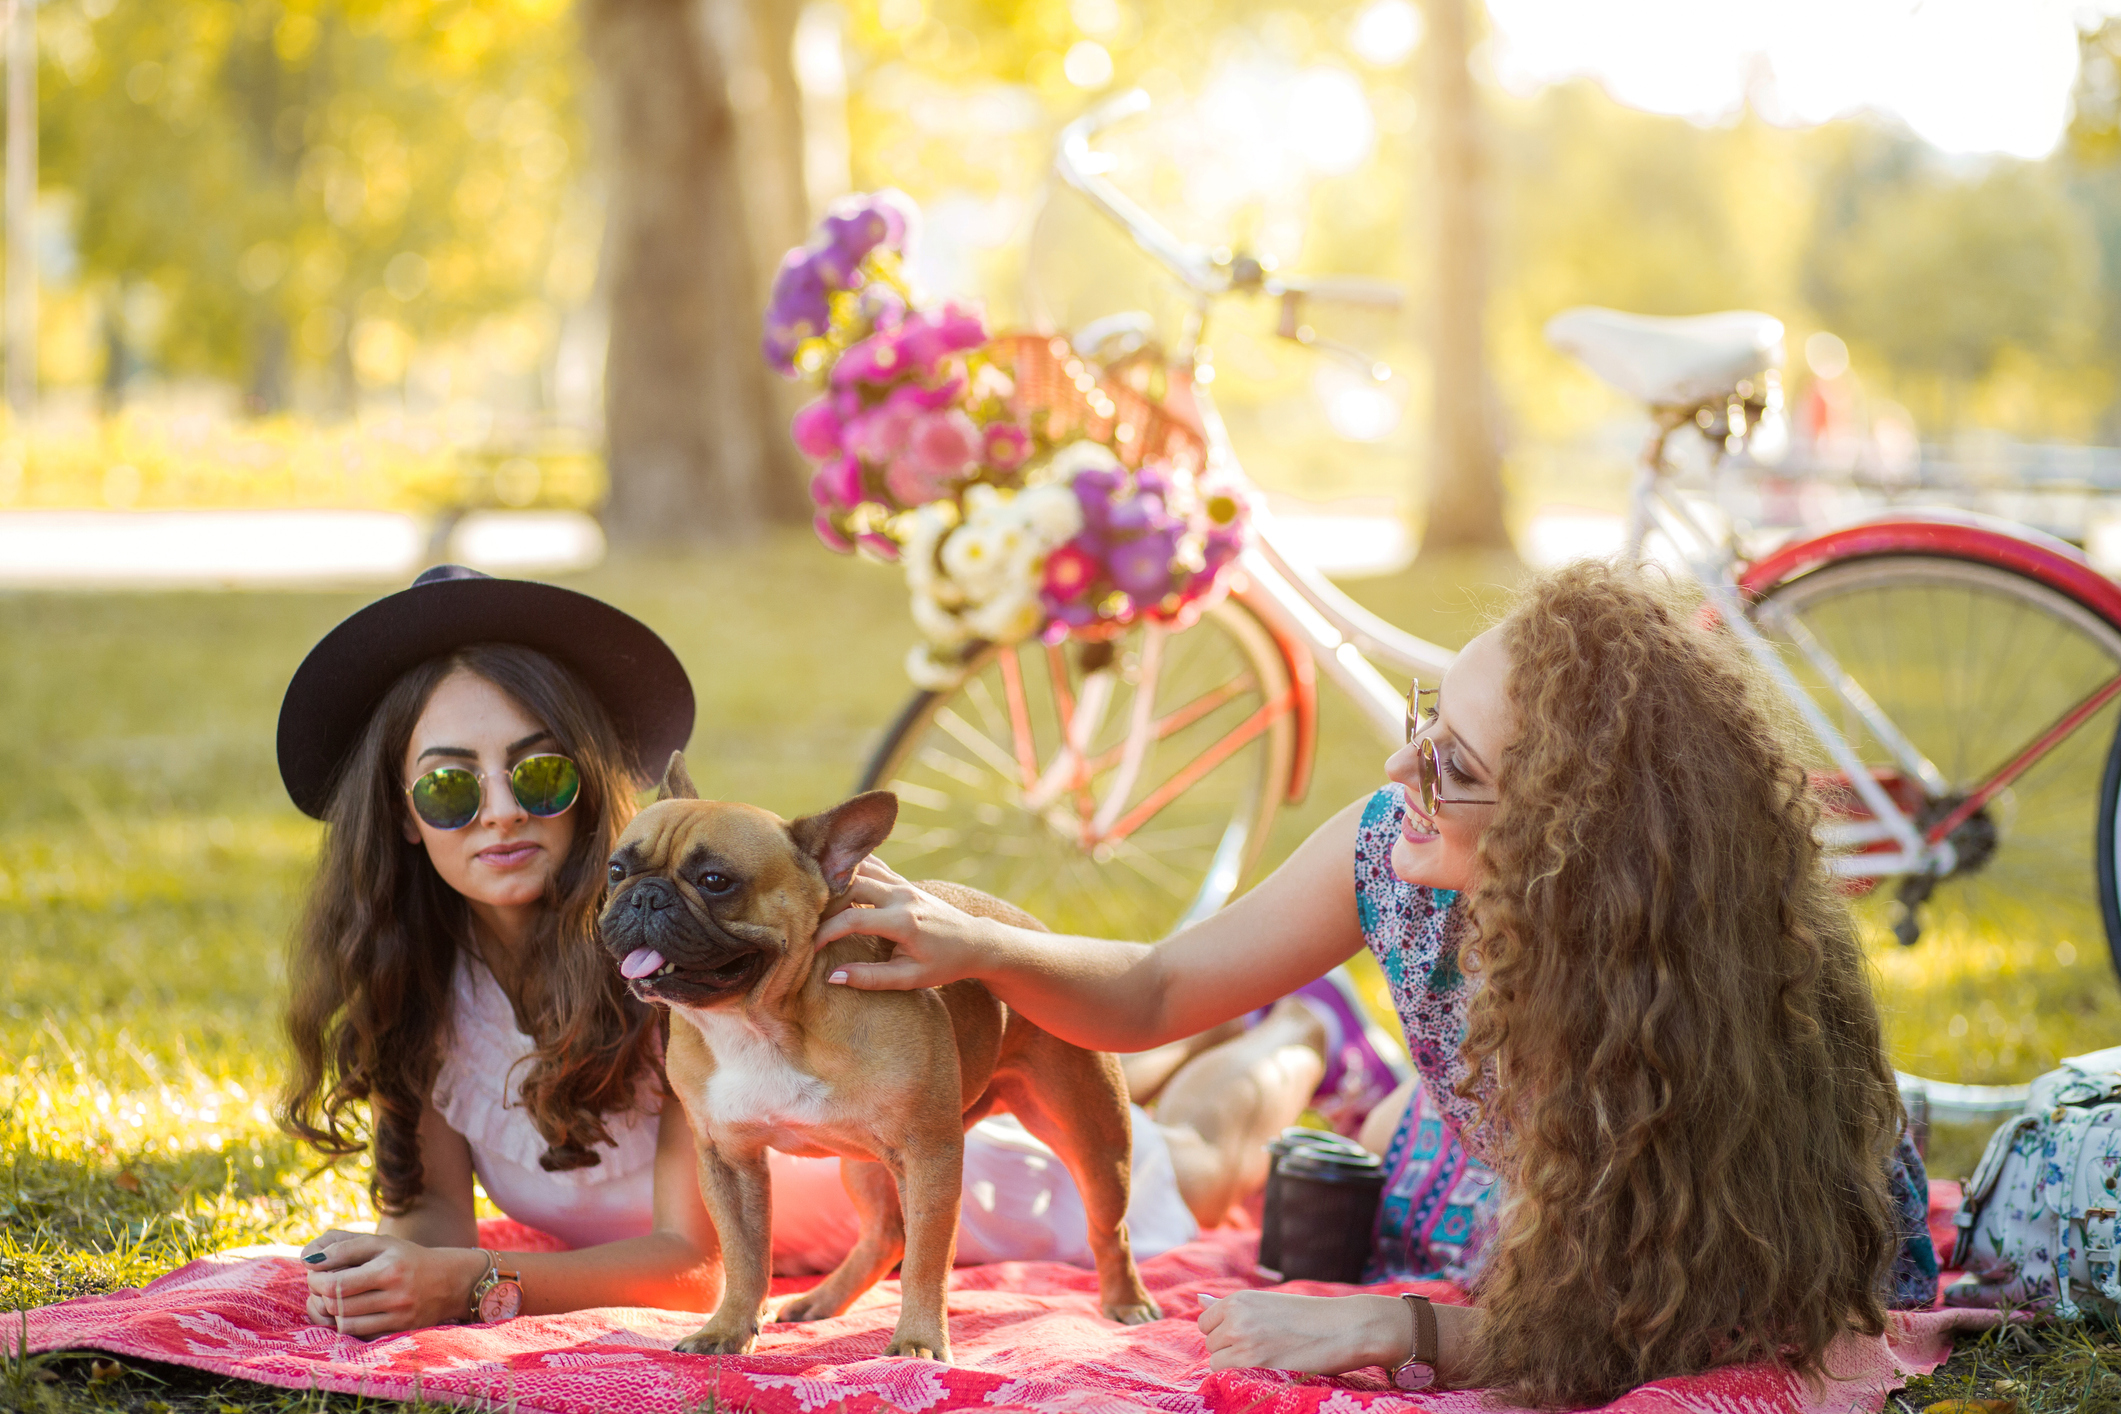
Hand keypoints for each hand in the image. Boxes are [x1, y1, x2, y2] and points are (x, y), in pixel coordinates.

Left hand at [299, 1230, 489, 1335]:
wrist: (450, 1281)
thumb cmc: (407, 1258)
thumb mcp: (381, 1243)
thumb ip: (344, 1246)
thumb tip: (308, 1260)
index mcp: (390, 1267)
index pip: (337, 1281)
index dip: (316, 1277)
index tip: (314, 1269)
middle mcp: (396, 1294)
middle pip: (337, 1303)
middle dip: (320, 1292)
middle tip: (320, 1283)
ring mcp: (399, 1316)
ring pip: (344, 1321)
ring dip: (331, 1309)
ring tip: (335, 1296)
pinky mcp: (399, 1331)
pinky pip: (359, 1334)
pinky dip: (347, 1323)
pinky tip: (351, 1310)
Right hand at [811, 856, 998, 990]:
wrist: (975, 942)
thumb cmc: (943, 965)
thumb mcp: (910, 979)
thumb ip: (871, 978)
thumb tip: (832, 977)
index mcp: (904, 922)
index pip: (853, 919)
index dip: (826, 932)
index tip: (809, 947)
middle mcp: (902, 896)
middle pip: (852, 885)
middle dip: (825, 901)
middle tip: (805, 918)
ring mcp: (904, 884)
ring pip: (860, 869)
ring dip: (835, 880)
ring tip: (811, 896)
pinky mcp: (903, 881)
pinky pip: (872, 866)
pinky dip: (850, 869)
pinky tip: (830, 877)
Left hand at [1198, 1292, 1442, 1376]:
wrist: (1345, 1327)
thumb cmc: (1310, 1315)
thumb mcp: (1268, 1303)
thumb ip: (1232, 1307)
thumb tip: (1198, 1300)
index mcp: (1238, 1300)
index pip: (1205, 1322)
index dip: (1223, 1332)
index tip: (1246, 1336)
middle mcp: (1235, 1318)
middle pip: (1210, 1343)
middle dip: (1229, 1349)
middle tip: (1262, 1348)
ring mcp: (1243, 1343)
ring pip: (1217, 1361)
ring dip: (1234, 1364)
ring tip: (1266, 1358)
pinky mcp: (1255, 1366)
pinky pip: (1227, 1376)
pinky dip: (1242, 1376)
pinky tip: (1268, 1369)